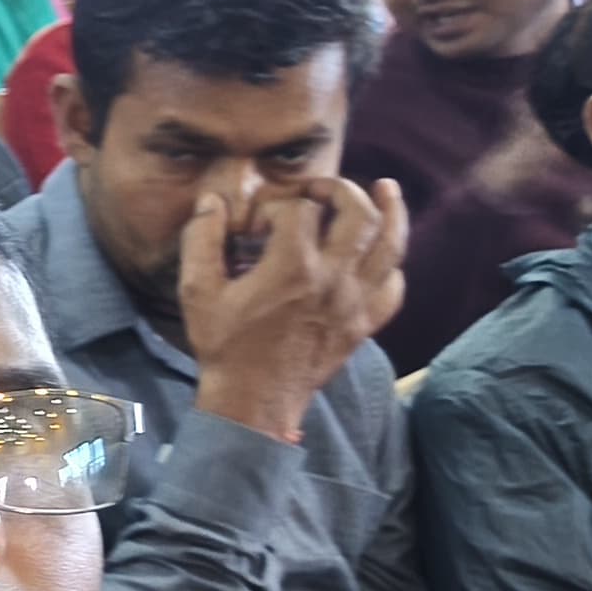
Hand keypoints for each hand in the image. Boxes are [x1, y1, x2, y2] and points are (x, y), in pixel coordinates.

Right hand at [179, 180, 406, 447]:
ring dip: (390, 211)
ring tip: (384, 189)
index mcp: (293, 267)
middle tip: (318, 189)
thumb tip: (211, 202)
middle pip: (358, 214)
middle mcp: (334, 279)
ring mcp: (356, 303)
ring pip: (390, 245)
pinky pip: (394, 288)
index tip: (257, 221)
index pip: (298, 209)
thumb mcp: (197, 290)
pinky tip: (380, 252)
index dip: (275, 203)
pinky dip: (391, 265)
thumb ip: (202, 240)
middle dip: (339, 190)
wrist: (253, 401)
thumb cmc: (224, 345)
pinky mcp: (364, 324)